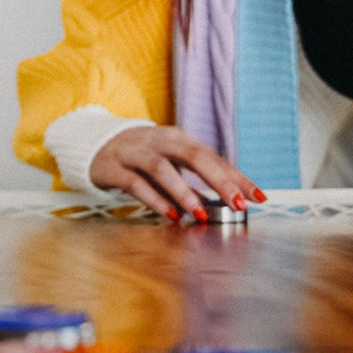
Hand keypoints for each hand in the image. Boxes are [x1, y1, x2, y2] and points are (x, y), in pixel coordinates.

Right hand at [88, 125, 264, 220]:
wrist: (95, 145)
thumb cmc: (142, 157)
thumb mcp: (171, 162)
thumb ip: (195, 178)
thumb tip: (228, 198)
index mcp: (178, 138)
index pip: (213, 156)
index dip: (237, 177)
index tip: (258, 196)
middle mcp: (159, 141)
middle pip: (193, 155)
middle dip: (219, 180)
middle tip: (237, 203)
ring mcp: (135, 153)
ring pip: (162, 167)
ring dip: (185, 191)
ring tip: (201, 213)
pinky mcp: (114, 168)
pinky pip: (136, 184)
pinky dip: (156, 200)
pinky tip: (172, 215)